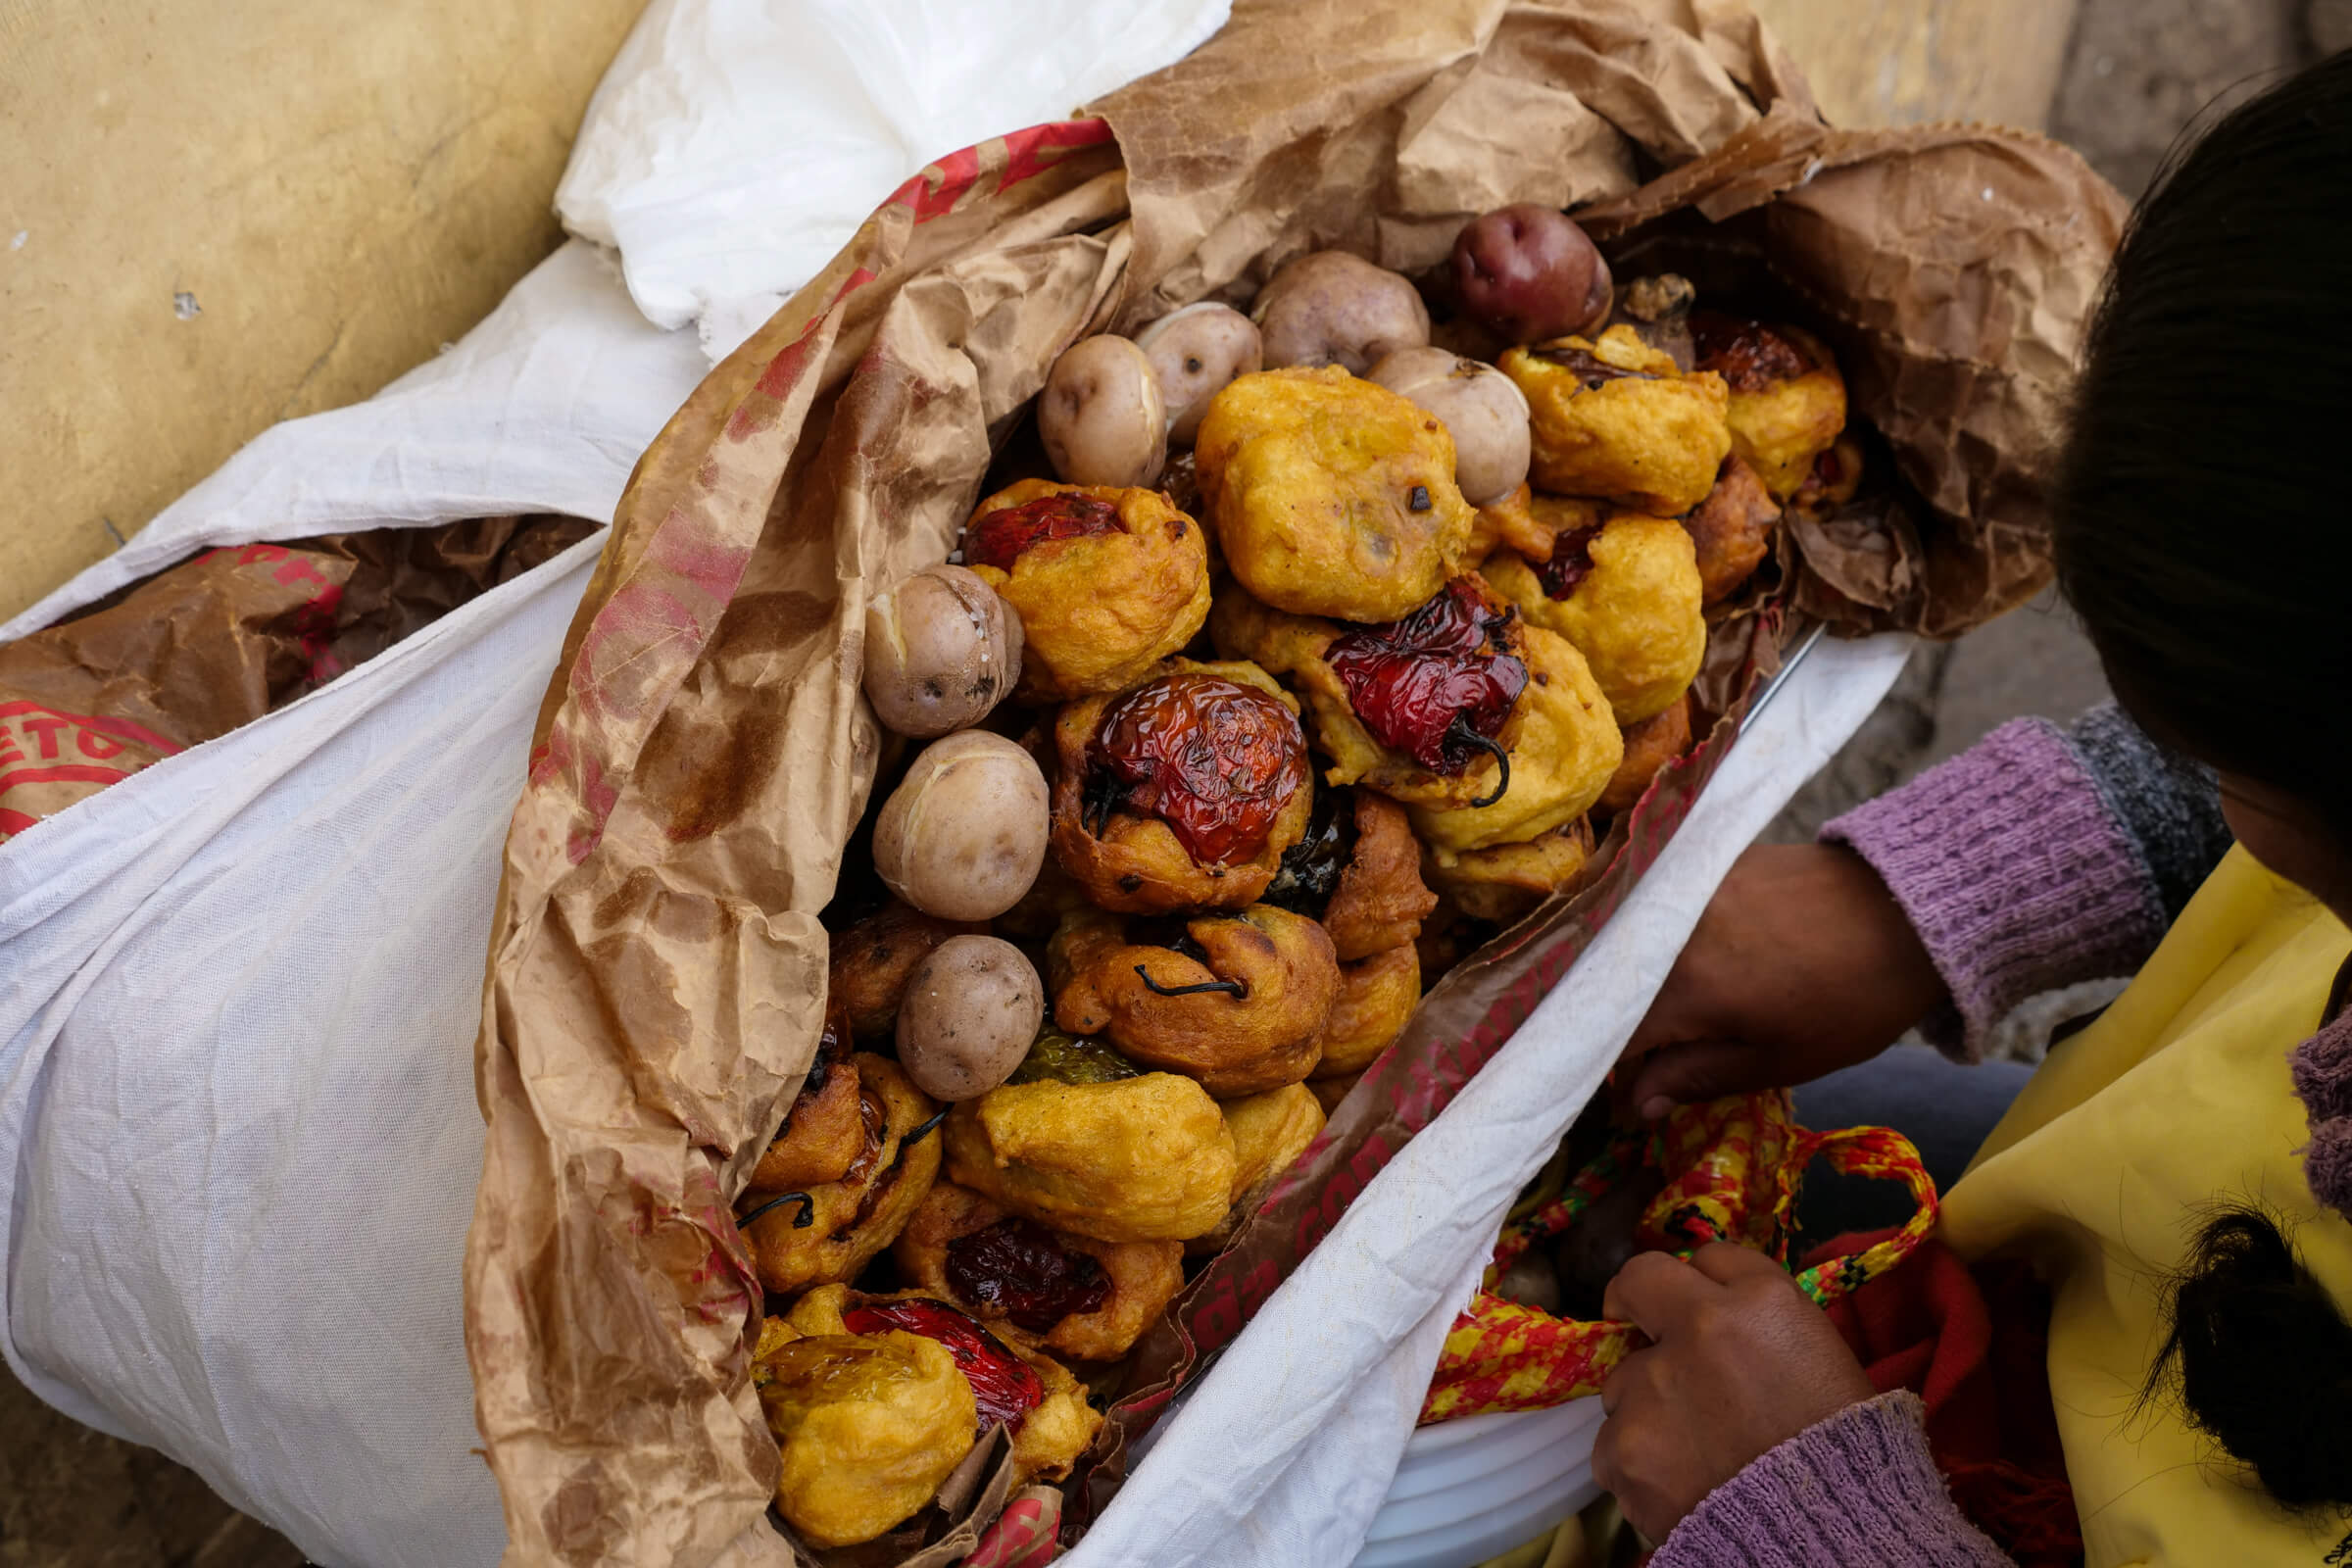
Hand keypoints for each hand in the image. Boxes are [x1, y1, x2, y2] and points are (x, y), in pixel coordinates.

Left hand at [1592, 1244, 1877, 1542]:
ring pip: (1621, 1380)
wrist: (1834, 1543)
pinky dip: (1636, 1463)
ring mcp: (1652, 1389)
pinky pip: (1611, 1444)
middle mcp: (1698, 1328)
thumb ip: (1758, 1312)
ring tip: (1696, 1451)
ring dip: (1645, 1405)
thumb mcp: (1823, 1356)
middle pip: (1637, 1291)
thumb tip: (1706, 1298)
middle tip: (1662, 1357)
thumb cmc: (1846, 1452)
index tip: (1685, 1304)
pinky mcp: (1623, 1450)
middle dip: (1642, 1317)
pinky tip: (1679, 1485)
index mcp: (1760, 1302)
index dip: (1694, 1281)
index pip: (1704, 1255)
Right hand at [1618, 844, 1945, 1117]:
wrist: (1909, 908)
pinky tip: (1687, 960)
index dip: (1608, 1072)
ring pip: (1629, 947)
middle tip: (1651, 1055)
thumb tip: (1637, 1104)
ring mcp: (1680, 890)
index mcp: (1682, 990)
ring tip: (1669, 1008)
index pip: (1607, 1037)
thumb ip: (1697, 1078)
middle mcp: (1663, 932)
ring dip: (1636, 983)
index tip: (1626, 1096)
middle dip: (1617, 1025)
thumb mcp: (1781, 1058)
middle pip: (1609, 988)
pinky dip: (1658, 942)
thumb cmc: (1850, 1000)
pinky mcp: (1702, 864)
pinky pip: (1656, 911)